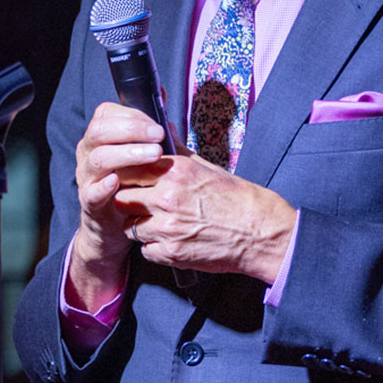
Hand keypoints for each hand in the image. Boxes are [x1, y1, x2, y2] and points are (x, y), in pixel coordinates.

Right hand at [67, 102, 168, 309]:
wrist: (116, 229)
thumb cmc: (133, 187)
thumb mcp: (141, 155)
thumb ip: (149, 128)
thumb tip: (161, 95)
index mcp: (100, 140)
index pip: (105, 115)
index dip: (131, 115)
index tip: (157, 124)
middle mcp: (88, 155)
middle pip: (99, 132)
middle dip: (131, 130)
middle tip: (158, 136)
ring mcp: (87, 179)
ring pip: (98, 158)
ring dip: (126, 153)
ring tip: (154, 155)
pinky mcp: (90, 204)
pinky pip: (91, 192)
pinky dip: (103, 186)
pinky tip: (117, 181)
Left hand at [114, 153, 296, 282]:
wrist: (260, 232)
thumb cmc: (236, 198)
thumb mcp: (206, 167)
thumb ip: (178, 151)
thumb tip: (163, 130)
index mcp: (175, 172)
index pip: (128, 171)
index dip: (127, 178)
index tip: (133, 182)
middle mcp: (167, 198)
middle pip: (123, 199)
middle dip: (130, 202)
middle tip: (144, 205)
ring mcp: (167, 228)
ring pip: (129, 227)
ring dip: (139, 226)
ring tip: (160, 223)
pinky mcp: (170, 253)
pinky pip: (145, 249)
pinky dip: (153, 247)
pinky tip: (170, 240)